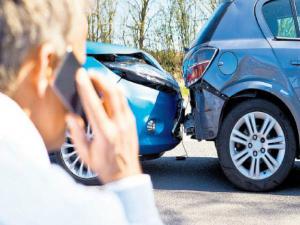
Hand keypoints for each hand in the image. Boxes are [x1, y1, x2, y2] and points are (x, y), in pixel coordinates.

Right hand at [66, 69, 141, 183]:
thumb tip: (70, 116)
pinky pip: (124, 102)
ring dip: (108, 83)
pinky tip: (107, 91)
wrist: (125, 174)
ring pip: (120, 95)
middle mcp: (119, 125)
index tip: (80, 75)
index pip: (94, 104)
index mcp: (105, 133)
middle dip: (100, 78)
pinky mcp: (133, 121)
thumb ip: (76, 134)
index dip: (86, 87)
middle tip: (89, 72)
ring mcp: (128, 122)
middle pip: (111, 93)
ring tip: (97, 78)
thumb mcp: (85, 154)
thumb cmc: (105, 165)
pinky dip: (115, 92)